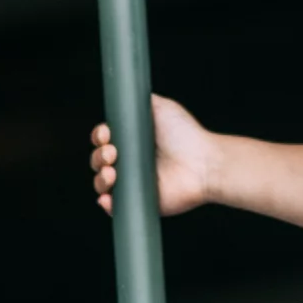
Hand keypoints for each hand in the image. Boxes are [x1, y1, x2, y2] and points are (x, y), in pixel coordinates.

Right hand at [89, 95, 219, 217]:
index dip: (100, 137)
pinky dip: (107, 204)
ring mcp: (134, 183)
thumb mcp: (162, 108)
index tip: (106, 135)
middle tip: (113, 153)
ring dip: (100, 179)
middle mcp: (131, 162)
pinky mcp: (140, 202)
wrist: (204, 163)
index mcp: (133, 141)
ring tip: (113, 173)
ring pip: (102, 184)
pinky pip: (115, 207)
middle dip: (98, 156)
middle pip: (98, 161)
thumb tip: (126, 95)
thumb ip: (142, 101)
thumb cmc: (187, 135)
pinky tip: (108, 197)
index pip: (104, 140)